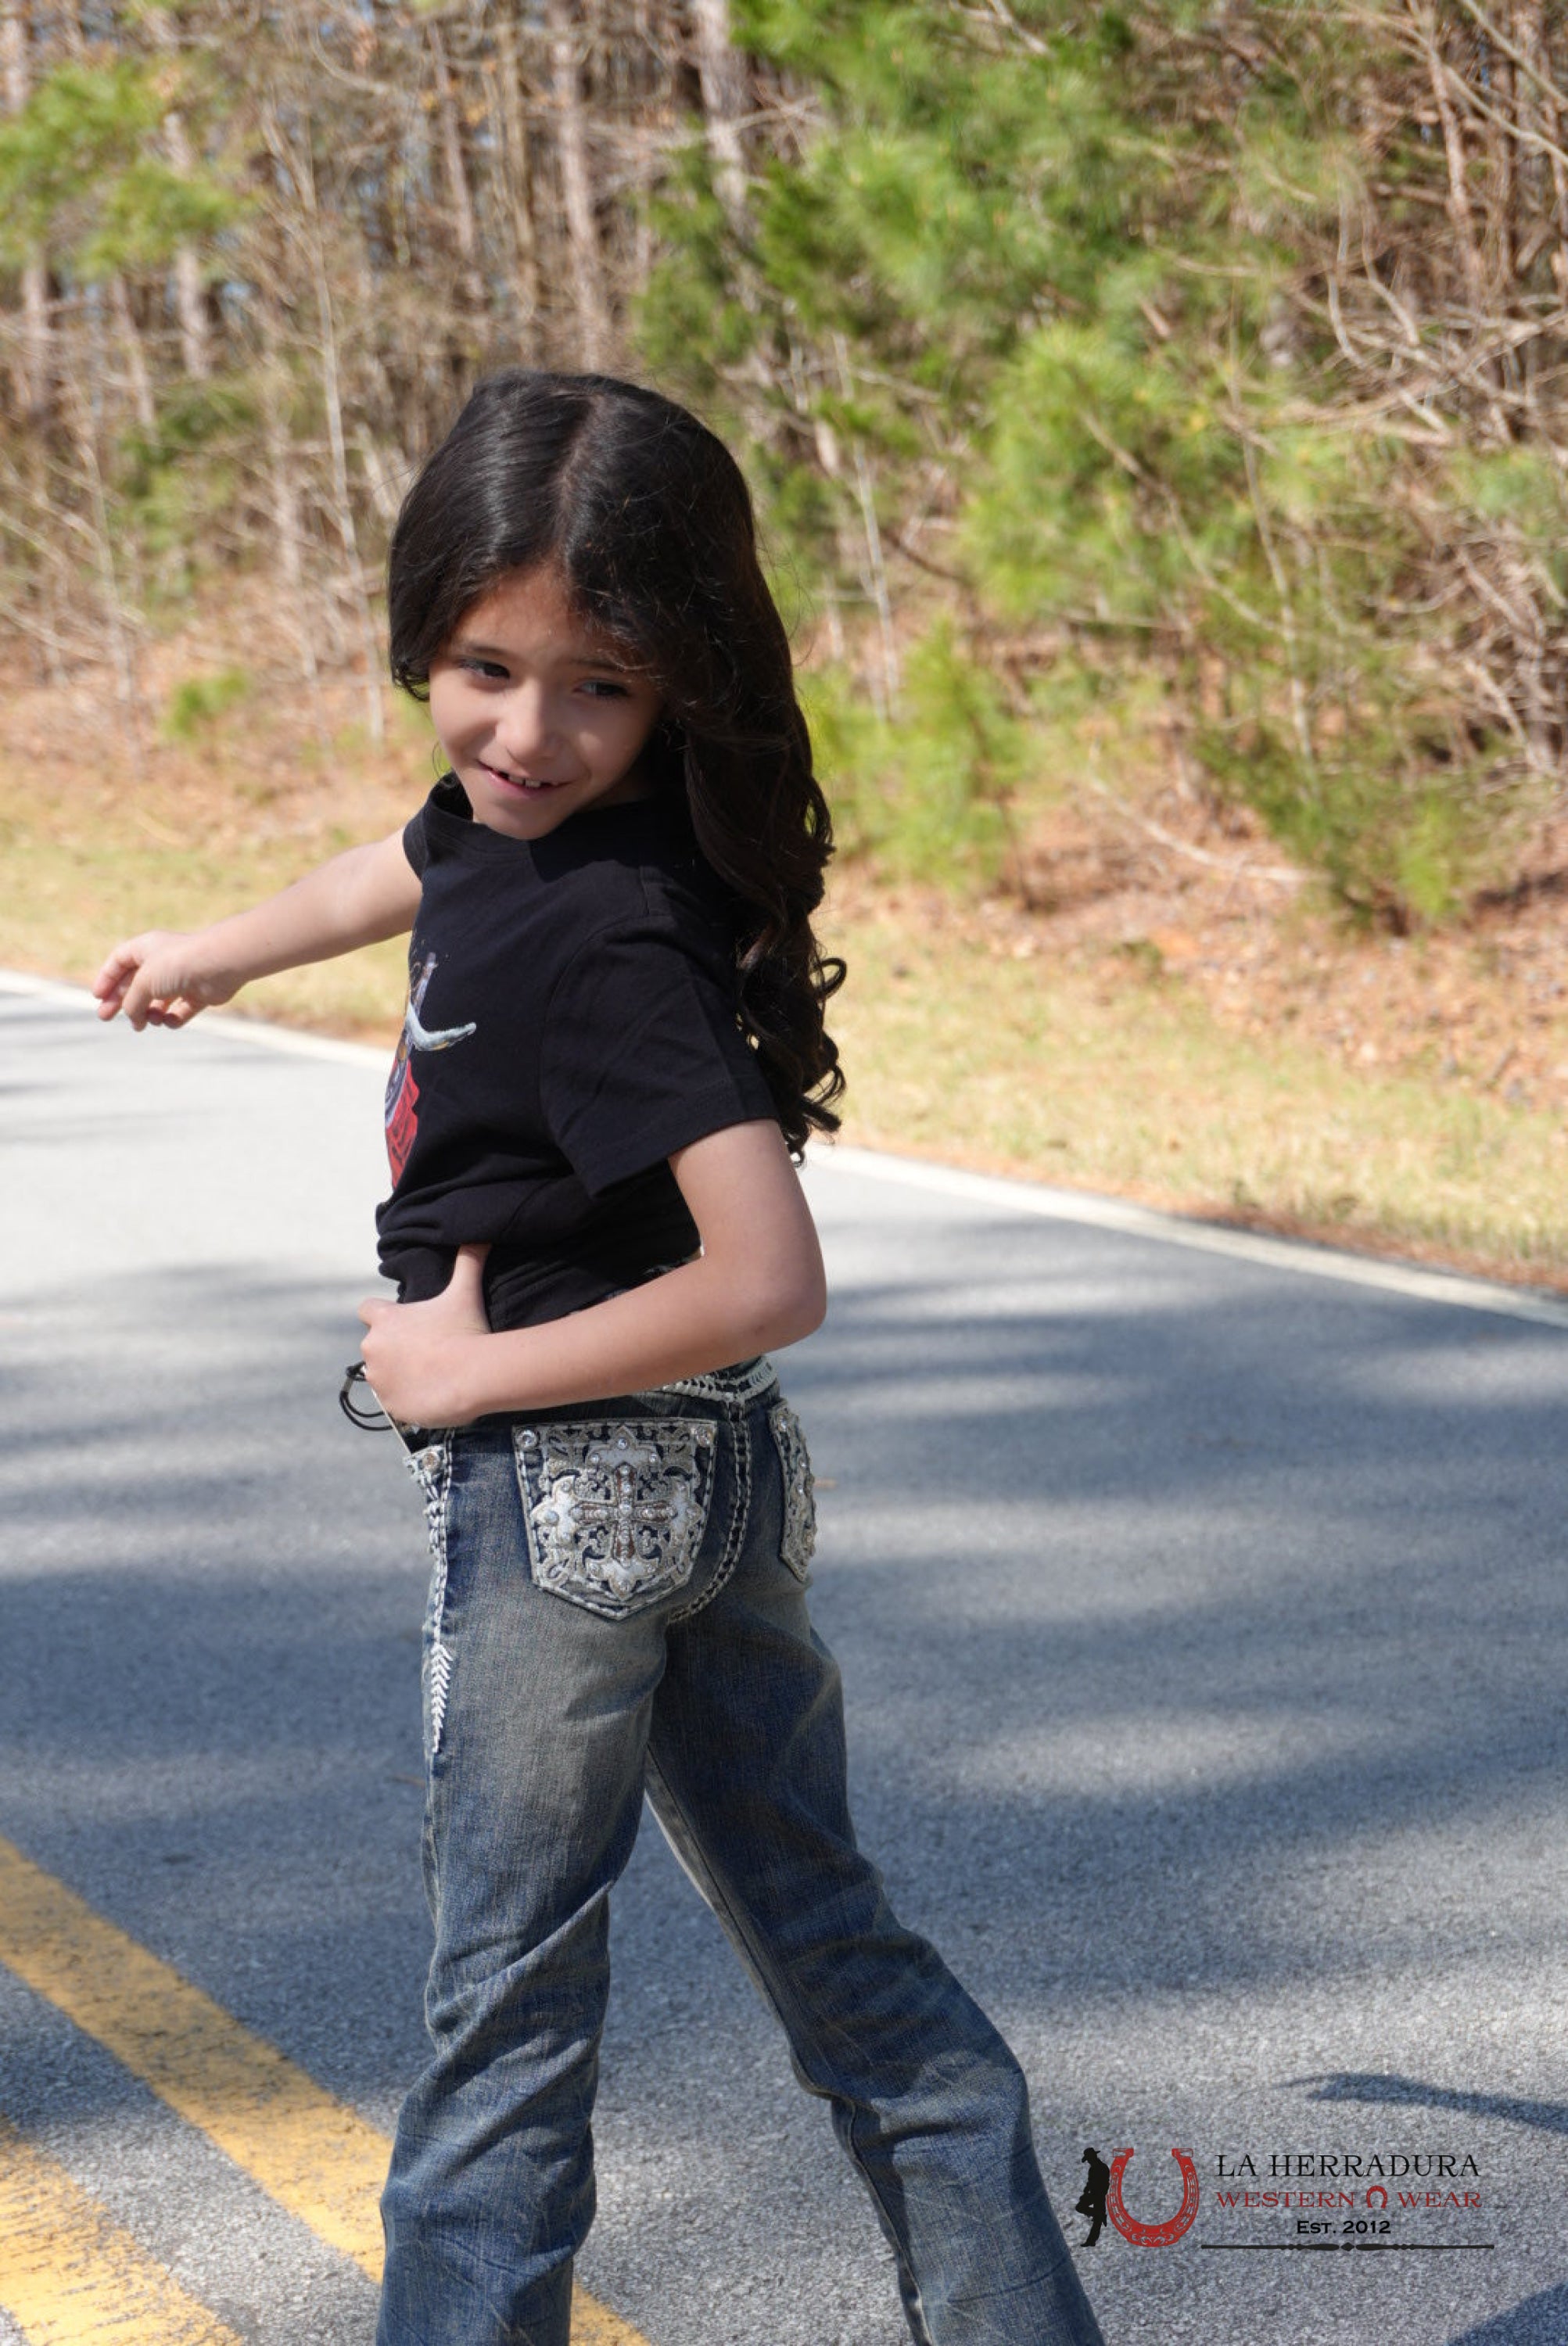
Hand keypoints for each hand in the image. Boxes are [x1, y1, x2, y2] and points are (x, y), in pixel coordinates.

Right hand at [94, 929, 239, 1029]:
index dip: (107, 978)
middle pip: (135, 984)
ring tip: (148, 1021)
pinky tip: (168, 1021)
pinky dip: (172, 1019)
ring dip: (149, 1013)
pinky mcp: (199, 993)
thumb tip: (134, 1019)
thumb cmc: (177, 964)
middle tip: (105, 1018)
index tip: (97, 997)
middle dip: (121, 1002)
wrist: (220, 964)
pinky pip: (180, 1011)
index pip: (119, 962)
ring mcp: (182, 978)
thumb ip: (131, 1002)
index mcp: (146, 948)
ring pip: (157, 1000)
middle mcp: (163, 961)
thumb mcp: (143, 983)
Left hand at [358, 1245, 496, 1427]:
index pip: (366, 1310)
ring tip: (429, 1375)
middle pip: (376, 1346)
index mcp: (384, 1320)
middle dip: (394, 1348)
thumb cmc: (466, 1331)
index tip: (402, 1323)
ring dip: (398, 1375)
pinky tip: (430, 1394)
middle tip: (425, 1351)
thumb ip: (468, 1260)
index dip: (382, 1315)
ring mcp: (380, 1380)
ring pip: (383, 1375)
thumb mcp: (465, 1292)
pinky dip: (407, 1399)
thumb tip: (479, 1235)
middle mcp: (373, 1348)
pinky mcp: (390, 1406)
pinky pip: (395, 1402)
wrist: (473, 1377)